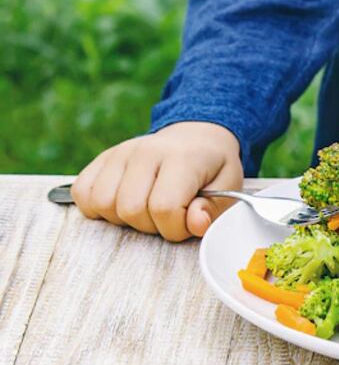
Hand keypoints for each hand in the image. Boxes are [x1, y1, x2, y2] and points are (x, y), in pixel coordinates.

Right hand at [71, 122, 243, 241]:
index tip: (188, 221)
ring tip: (148, 208)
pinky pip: (83, 192)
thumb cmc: (212, 168)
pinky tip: (123, 202)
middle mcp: (146, 151)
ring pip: (103, 204)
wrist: (196, 136)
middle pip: (131, 209)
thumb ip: (214, 210)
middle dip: (152, 225)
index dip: (176, 228)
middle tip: (168, 214)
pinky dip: (98, 207)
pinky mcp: (102, 158)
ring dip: (125, 218)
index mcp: (182, 158)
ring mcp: (120, 153)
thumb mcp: (228, 188)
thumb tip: (195, 224)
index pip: (165, 208)